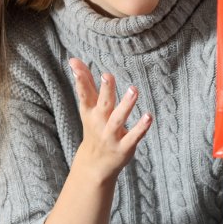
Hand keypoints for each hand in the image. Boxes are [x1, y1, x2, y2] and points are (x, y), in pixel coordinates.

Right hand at [68, 57, 151, 183]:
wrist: (94, 165)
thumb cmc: (94, 127)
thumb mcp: (87, 107)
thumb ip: (85, 84)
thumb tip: (74, 59)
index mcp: (90, 112)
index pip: (84, 93)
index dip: (80, 79)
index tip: (75, 64)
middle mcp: (99, 122)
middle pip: (103, 104)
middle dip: (105, 90)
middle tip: (107, 75)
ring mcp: (111, 135)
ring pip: (118, 119)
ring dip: (126, 104)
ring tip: (133, 89)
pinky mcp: (124, 146)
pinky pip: (133, 136)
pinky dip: (141, 127)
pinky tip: (149, 116)